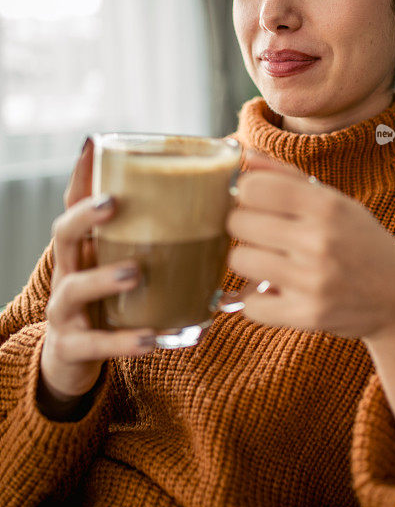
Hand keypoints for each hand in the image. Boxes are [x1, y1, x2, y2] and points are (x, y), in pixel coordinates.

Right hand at [39, 142, 155, 411]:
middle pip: (63, 234)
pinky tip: (152, 338)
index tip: (95, 148)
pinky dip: (123, 341)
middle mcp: (68, 271)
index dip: (82, 178)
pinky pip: (94, 344)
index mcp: (86, 248)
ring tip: (136, 273)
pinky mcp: (72, 348)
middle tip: (114, 204)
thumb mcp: (127, 263)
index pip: (76, 204)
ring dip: (104, 278)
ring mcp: (65, 311)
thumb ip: (159, 236)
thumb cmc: (112, 300)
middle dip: (84, 216)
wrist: (78, 358)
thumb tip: (219, 195)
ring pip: (72, 289)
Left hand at [225, 150, 394, 341]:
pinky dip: (257, 300)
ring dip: (249, 262)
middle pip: (238, 222)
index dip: (245, 192)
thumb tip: (242, 154)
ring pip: (239, 261)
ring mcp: (313, 280)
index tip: (253, 200)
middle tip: (261, 234)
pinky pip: (250, 305)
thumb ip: (286, 176)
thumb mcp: (334, 202)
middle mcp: (319, 240)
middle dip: (244, 226)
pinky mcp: (307, 316)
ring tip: (270, 262)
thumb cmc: (361, 243)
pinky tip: (276, 293)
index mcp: (326, 205)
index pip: (253, 186)